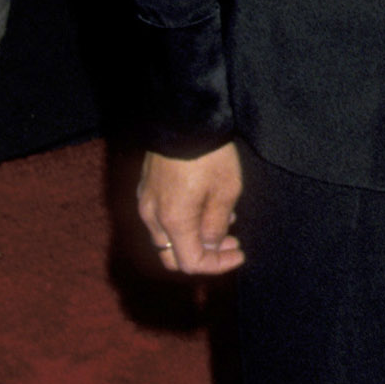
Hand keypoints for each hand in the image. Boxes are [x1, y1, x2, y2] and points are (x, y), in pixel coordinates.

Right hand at [138, 142, 245, 276]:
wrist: (183, 118)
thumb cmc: (209, 154)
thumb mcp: (225, 192)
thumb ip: (216, 225)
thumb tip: (212, 245)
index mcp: (173, 221)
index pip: (191, 263)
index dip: (217, 265)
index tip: (240, 253)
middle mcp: (152, 217)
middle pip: (173, 257)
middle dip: (204, 256)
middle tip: (231, 244)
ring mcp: (145, 202)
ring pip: (166, 238)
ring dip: (194, 239)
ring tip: (225, 222)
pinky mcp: (145, 188)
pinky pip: (160, 219)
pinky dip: (182, 223)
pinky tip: (206, 207)